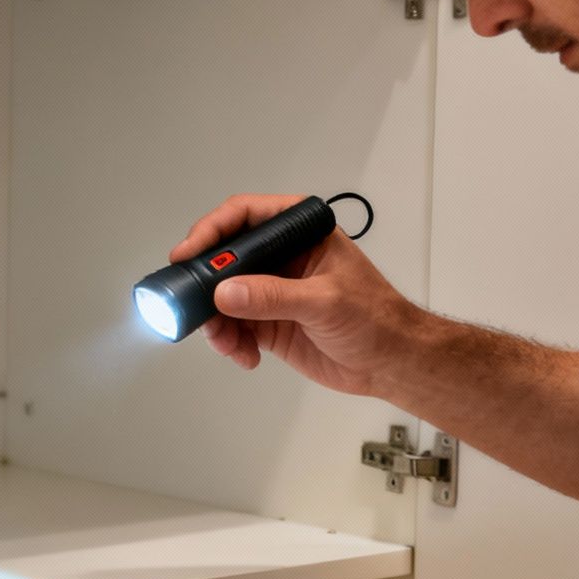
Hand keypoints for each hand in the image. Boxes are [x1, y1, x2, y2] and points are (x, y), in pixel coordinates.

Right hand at [169, 194, 418, 393]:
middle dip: (205, 284)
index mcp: (298, 233)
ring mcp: (270, 290)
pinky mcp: (266, 323)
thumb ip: (273, 296)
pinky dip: (229, 342)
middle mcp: (280, 256)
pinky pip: (232, 328)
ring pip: (222, 297)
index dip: (211, 230)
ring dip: (215, 321)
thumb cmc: (377, 318)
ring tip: (225, 342)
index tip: (188, 253)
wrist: (390, 362)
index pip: (244, 216)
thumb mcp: (325, 302)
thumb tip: (227, 293)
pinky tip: (244, 355)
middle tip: (191, 303)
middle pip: (224, 257)